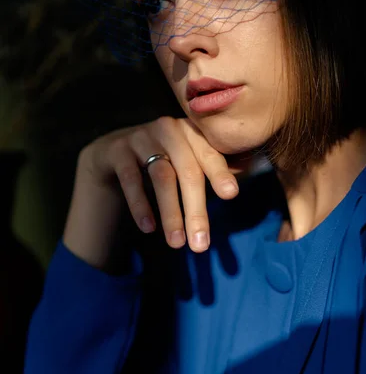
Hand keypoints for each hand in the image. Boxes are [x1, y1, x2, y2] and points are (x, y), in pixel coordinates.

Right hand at [63, 117, 244, 271]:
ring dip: (171, 212)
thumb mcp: (187, 158)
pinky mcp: (118, 150)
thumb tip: (243, 182)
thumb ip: (212, 168)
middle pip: (187, 170)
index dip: (219, 173)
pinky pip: (131, 179)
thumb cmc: (163, 158)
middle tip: (201, 244)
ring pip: (162, 176)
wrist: (114, 150)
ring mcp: (142, 137)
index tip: (231, 195)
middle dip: (196, 208)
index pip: (209, 153)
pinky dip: (140, 204)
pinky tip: (148, 227)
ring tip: (177, 243)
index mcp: (191, 131)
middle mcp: (168, 129)